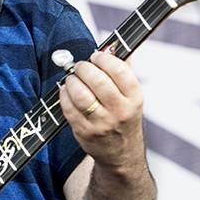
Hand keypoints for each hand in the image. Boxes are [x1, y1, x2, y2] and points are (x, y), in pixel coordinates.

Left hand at [58, 50, 146, 171]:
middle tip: (80, 66)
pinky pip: (69, 109)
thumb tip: (115, 46)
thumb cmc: (124, 118)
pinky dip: (64, 96)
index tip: (96, 56)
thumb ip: (124, 71)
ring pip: (81, 95)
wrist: (122, 154)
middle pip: (98, 81)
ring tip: (72, 79)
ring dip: (72, 81)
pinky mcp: (85, 132)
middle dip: (84, 68)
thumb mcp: (131, 97)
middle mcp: (120, 112)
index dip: (104, 59)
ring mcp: (102, 124)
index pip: (120, 71)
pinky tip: (66, 91)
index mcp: (134, 98)